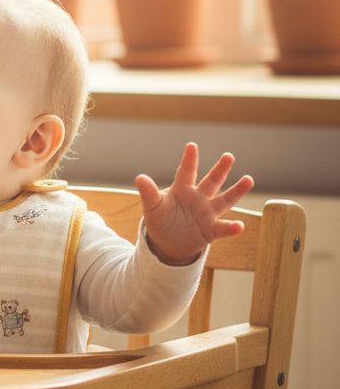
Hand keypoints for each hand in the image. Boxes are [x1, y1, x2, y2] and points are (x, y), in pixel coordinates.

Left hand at [136, 143, 254, 264]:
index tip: (191, 145)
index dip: (189, 159)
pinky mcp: (211, 230)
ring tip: (248, 179)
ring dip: (237, 191)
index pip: (186, 172)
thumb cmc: (160, 220)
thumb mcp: (152, 206)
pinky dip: (232, 228)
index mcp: (182, 189)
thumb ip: (148, 192)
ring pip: (225, 200)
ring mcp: (207, 213)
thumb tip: (139, 177)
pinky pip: (223, 228)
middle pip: (211, 181)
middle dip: (220, 169)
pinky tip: (239, 226)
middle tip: (228, 156)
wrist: (167, 243)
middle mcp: (198, 198)